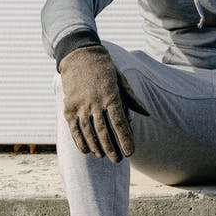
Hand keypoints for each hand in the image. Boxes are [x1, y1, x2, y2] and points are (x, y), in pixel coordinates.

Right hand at [59, 45, 149, 161]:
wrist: (79, 54)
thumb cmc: (104, 68)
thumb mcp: (121, 79)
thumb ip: (132, 98)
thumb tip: (146, 113)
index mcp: (111, 96)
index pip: (119, 123)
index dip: (125, 139)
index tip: (130, 152)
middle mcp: (95, 102)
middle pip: (104, 131)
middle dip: (112, 148)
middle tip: (118, 160)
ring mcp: (80, 105)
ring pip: (88, 132)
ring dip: (96, 146)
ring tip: (103, 156)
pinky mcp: (68, 107)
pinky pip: (74, 128)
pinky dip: (80, 141)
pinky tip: (87, 150)